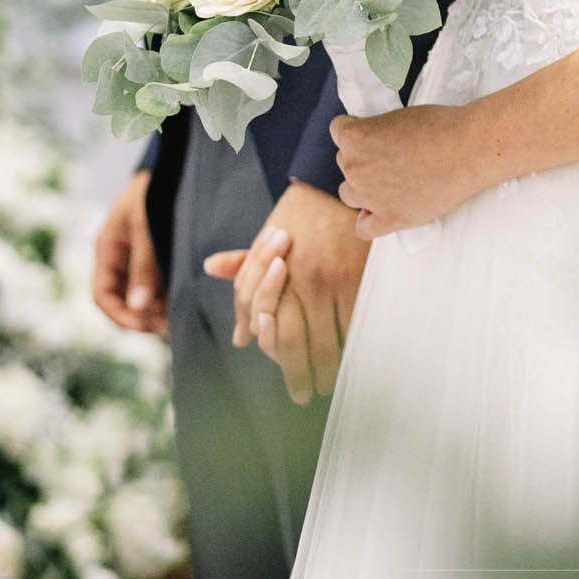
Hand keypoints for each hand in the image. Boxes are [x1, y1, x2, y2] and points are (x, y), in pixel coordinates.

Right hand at [93, 170, 166, 334]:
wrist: (170, 164)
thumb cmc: (152, 190)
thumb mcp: (145, 227)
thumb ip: (143, 266)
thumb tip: (138, 306)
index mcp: (106, 249)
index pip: (103, 296)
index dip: (120, 315)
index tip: (144, 326)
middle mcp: (117, 257)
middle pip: (122, 299)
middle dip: (141, 315)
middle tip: (169, 324)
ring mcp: (134, 256)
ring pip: (138, 293)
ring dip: (154, 307)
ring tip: (178, 314)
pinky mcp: (152, 253)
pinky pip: (153, 281)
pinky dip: (164, 293)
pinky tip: (181, 298)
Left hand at [203, 182, 366, 404]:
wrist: (332, 183)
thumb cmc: (297, 213)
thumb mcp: (265, 239)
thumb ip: (244, 266)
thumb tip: (220, 291)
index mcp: (273, 277)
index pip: (274, 333)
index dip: (284, 364)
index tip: (294, 386)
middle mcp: (299, 282)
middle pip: (301, 344)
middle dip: (306, 376)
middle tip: (310, 395)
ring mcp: (331, 280)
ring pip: (332, 339)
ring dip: (335, 368)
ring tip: (336, 383)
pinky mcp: (358, 275)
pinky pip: (357, 321)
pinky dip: (357, 343)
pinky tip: (359, 356)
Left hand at [331, 104, 483, 238]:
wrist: (468, 149)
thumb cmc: (441, 127)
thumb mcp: (400, 115)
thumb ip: (377, 130)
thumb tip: (376, 140)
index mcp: (355, 137)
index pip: (338, 131)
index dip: (357, 130)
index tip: (372, 133)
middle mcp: (355, 168)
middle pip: (345, 162)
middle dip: (363, 158)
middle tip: (389, 155)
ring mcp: (371, 196)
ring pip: (349, 194)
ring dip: (363, 187)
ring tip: (387, 180)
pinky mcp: (390, 218)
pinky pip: (364, 227)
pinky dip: (370, 220)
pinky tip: (380, 210)